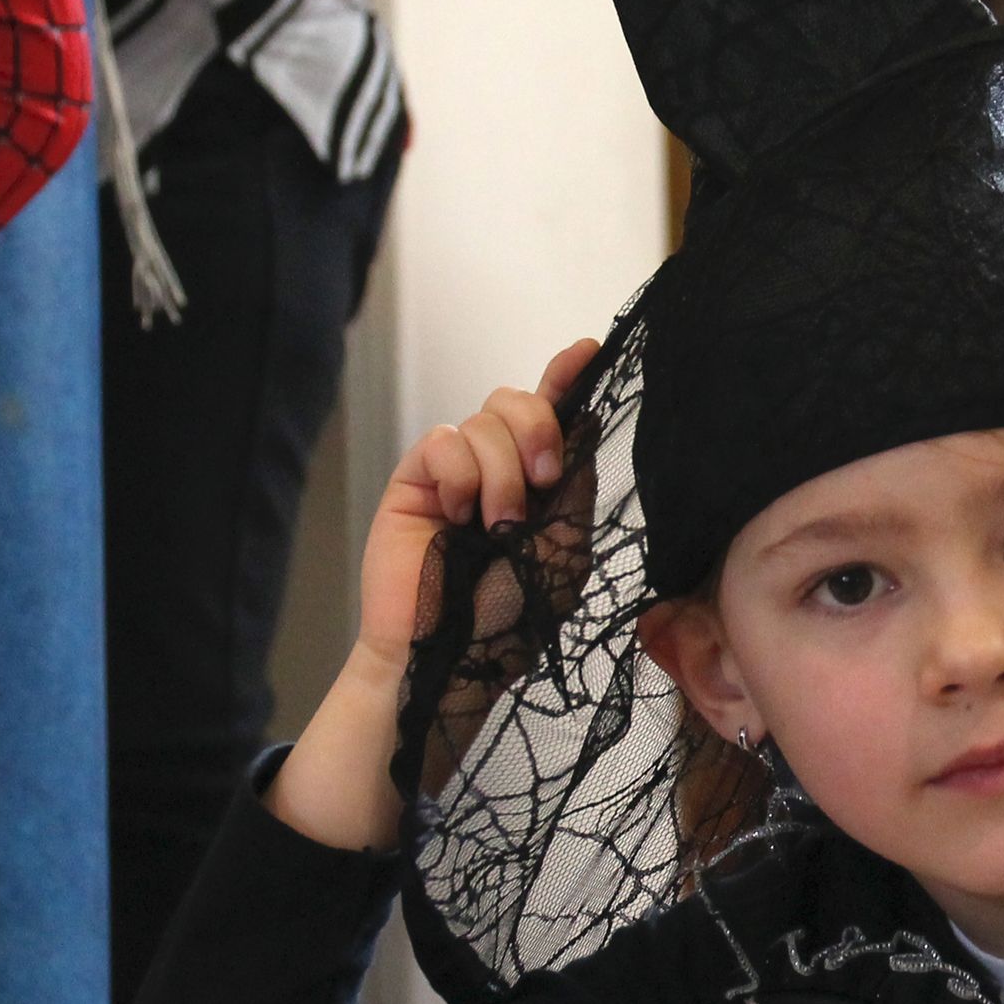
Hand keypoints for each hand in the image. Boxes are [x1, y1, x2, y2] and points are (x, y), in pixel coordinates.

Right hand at [355, 337, 599, 673]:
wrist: (455, 654)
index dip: (568, 376)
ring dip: (501, 473)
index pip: (555, 414)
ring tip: (496, 526)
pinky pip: (443, 441)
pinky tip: (458, 516)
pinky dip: (460, 475)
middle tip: (543, 481)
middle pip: (517, 400)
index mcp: (541, 483)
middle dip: (538, 429)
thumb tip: (587, 420)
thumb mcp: (563, 550)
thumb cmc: (509, 616)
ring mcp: (456, 472)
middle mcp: (499, 468)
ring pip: (483, 421)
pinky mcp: (415, 480)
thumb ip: (573, 488)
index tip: (587, 349)